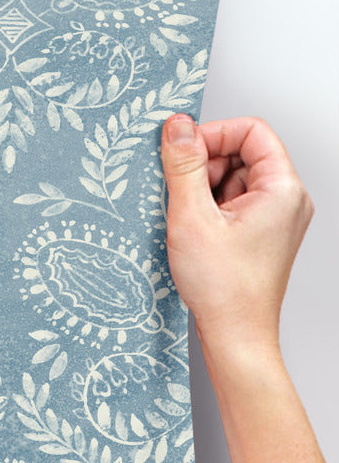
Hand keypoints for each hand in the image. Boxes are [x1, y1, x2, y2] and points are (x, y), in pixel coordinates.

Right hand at [160, 113, 313, 357]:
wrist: (236, 336)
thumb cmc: (224, 289)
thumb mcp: (192, 218)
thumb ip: (184, 166)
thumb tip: (177, 127)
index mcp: (282, 189)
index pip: (251, 132)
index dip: (213, 134)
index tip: (181, 151)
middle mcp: (286, 201)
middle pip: (242, 154)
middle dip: (204, 166)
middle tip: (179, 192)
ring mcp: (275, 219)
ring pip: (234, 180)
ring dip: (202, 190)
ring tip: (187, 220)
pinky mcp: (260, 236)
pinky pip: (232, 205)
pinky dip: (208, 210)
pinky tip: (192, 232)